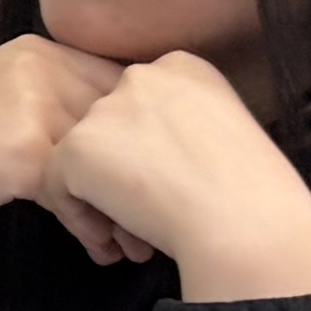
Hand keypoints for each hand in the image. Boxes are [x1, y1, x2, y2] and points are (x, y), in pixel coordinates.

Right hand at [0, 37, 137, 270]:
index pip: (117, 86)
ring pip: (102, 161)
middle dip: (140, 175)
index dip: (138, 137)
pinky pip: (76, 192)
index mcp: (36, 48)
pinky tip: (96, 250)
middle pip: (119, 122)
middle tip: (150, 222)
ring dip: (120, 210)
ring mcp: (30, 103)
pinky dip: (89, 227)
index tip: (146, 180)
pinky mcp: (22, 149)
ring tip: (131, 247)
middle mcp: (38, 65)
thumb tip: (127, 137)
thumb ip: (54, 99)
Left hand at [45, 50, 310, 304]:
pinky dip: (79, 219)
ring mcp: (105, 108)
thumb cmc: (252, 193)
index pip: (143, 109)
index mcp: (184, 68)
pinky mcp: (77, 146)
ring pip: (82, 159)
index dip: (148, 156)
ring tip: (129, 242)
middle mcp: (140, 76)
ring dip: (101, 201)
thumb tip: (152, 159)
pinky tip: (112, 243)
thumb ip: (183, 129)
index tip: (174, 191)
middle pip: (110, 131)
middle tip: (144, 221)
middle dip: (120, 178)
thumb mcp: (226, 137)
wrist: (244, 218)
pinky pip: (57, 187)